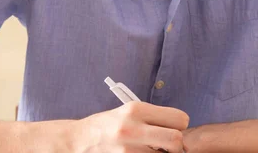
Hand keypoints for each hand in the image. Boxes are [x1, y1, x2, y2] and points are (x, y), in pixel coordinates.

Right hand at [73, 101, 188, 151]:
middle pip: (176, 140)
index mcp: (136, 109)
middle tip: (167, 146)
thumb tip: (180, 128)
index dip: (179, 125)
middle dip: (176, 145)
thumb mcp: (127, 112)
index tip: (171, 128)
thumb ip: (152, 117)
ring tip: (148, 150)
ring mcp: (128, 150)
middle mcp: (133, 129)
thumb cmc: (105, 126)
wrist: (77, 141)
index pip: (179, 119)